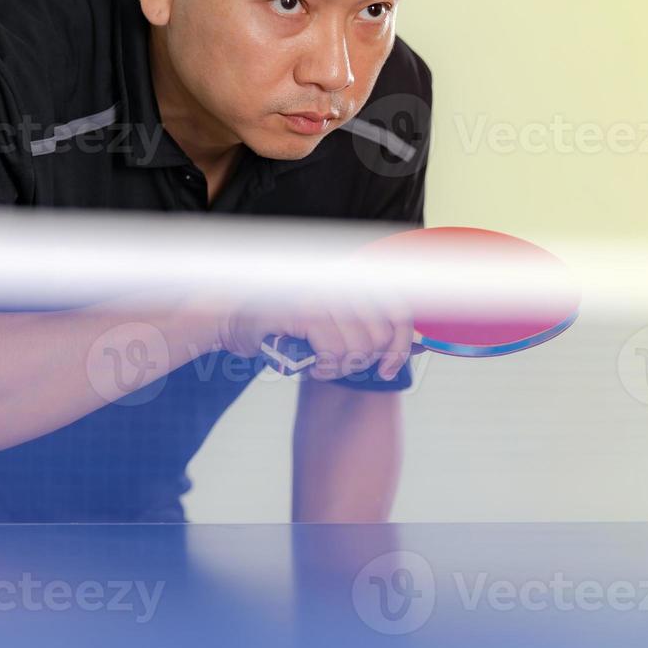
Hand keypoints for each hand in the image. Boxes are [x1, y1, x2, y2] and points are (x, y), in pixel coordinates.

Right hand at [216, 292, 414, 380]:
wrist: (228, 320)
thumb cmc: (282, 327)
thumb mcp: (329, 323)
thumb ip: (365, 328)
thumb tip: (419, 346)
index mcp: (350, 279)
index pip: (397, 310)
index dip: (401, 344)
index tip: (388, 369)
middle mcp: (339, 281)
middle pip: (380, 335)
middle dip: (362, 362)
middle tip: (335, 365)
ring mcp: (321, 293)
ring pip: (359, 347)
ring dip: (340, 368)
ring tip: (319, 365)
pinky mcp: (303, 310)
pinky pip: (334, 350)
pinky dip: (325, 367)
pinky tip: (310, 365)